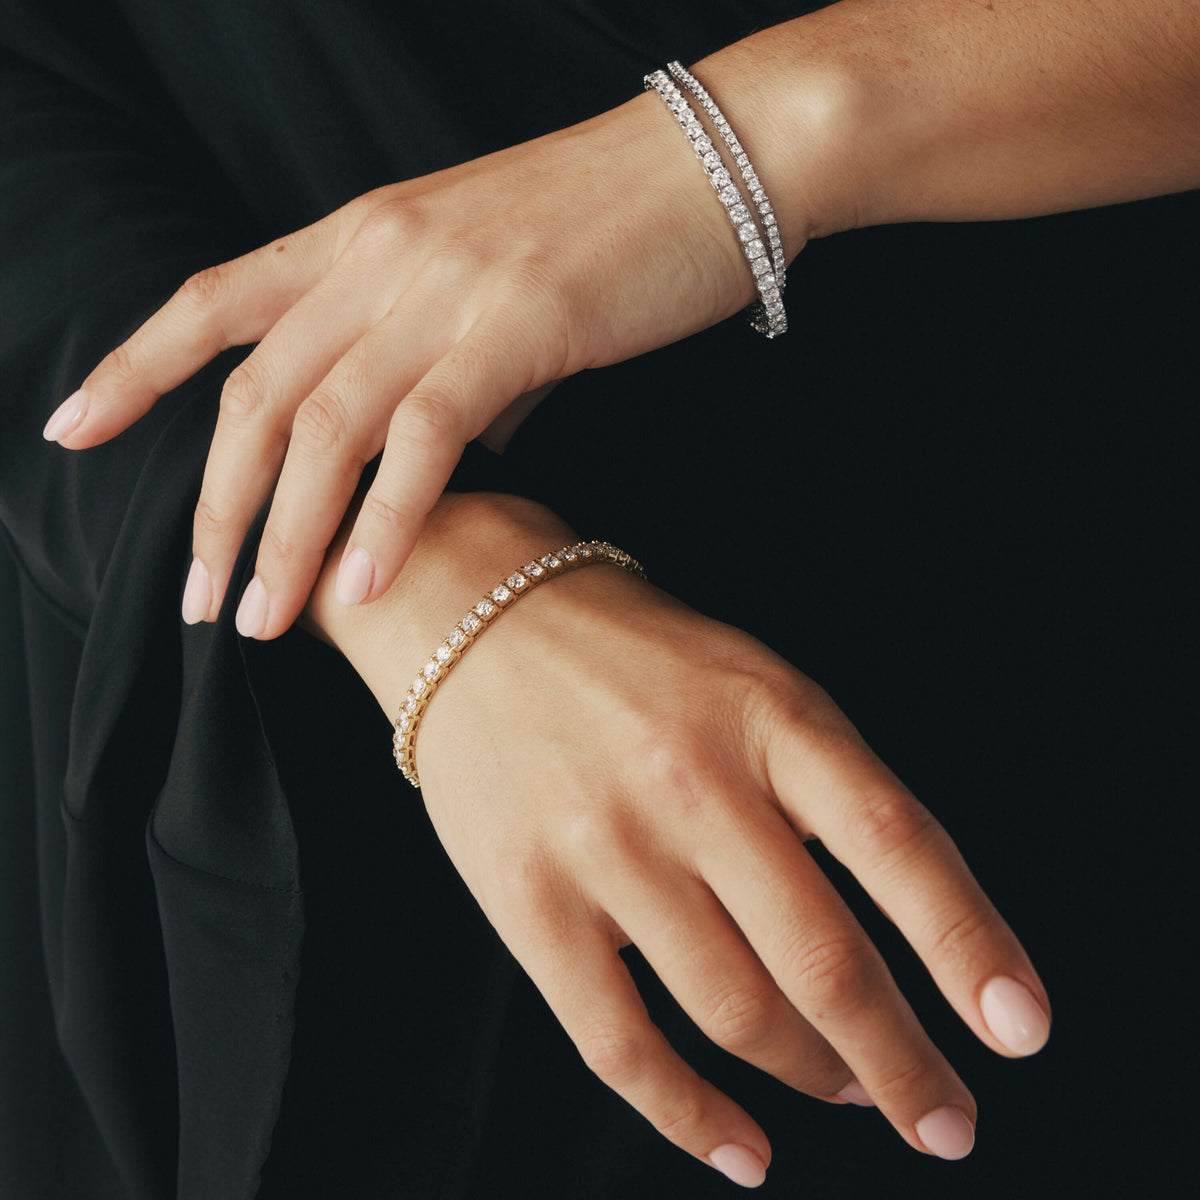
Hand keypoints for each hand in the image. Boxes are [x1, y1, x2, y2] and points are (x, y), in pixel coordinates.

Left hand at [44, 88, 762, 638]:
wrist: (713, 162)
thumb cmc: (610, 223)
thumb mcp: (496, 277)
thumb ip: (458, 363)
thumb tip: (459, 442)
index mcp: (362, 233)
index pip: (214, 302)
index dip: (135, 369)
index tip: (74, 430)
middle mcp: (378, 257)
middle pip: (255, 396)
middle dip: (214, 510)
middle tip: (198, 599)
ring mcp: (439, 291)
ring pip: (323, 431)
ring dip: (283, 539)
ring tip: (262, 620)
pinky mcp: (511, 329)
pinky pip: (423, 440)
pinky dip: (383, 521)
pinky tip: (362, 589)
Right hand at [310, 493, 1050, 1188]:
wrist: (480, 619)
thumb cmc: (636, 657)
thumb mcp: (753, 680)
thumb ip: (822, 786)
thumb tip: (904, 925)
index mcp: (768, 715)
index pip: (896, 843)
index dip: (969, 945)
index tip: (1020, 1029)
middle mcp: (692, 783)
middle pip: (823, 958)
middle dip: (901, 1060)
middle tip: (946, 1118)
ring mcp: (606, 847)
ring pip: (736, 1010)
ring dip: (812, 1075)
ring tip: (848, 1091)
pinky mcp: (529, 901)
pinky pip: (620, 1044)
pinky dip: (691, 1118)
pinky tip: (744, 1152)